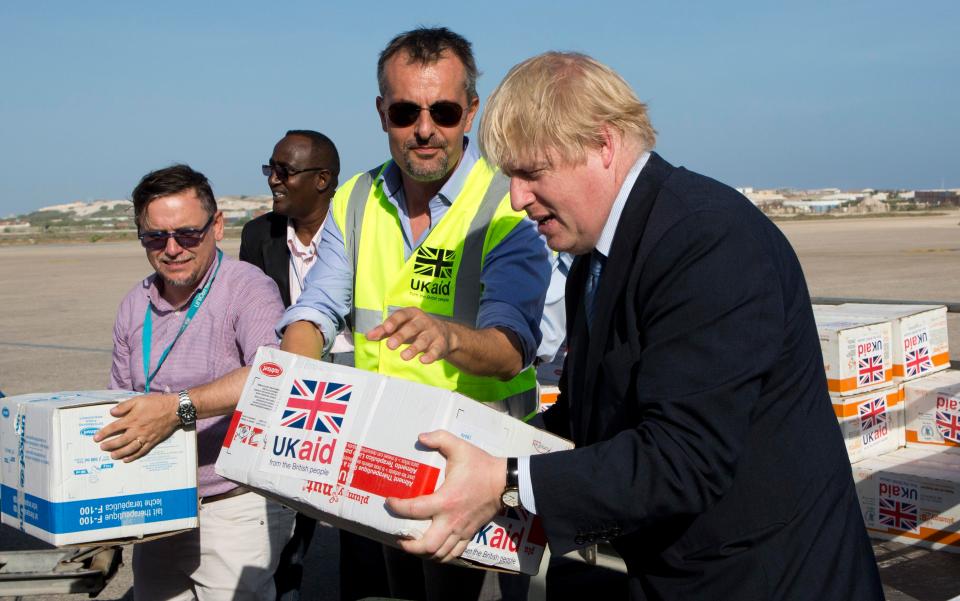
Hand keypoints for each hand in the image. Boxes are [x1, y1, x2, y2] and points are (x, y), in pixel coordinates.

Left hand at [93, 393, 179, 461]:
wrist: (174, 409)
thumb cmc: (156, 403)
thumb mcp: (138, 400)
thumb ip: (124, 406)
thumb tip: (111, 412)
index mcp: (132, 419)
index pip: (114, 428)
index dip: (104, 433)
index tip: (96, 438)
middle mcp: (137, 430)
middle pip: (120, 441)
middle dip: (110, 445)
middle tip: (102, 448)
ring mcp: (145, 437)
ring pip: (130, 448)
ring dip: (120, 453)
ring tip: (112, 455)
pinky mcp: (152, 441)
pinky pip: (141, 451)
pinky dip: (133, 456)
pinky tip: (127, 459)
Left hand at [365, 308, 456, 363]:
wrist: (445, 334)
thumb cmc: (417, 328)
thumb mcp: (402, 326)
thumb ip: (385, 331)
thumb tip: (369, 336)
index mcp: (412, 314)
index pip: (401, 315)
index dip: (393, 322)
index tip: (386, 328)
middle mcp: (423, 322)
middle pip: (412, 327)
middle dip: (401, 336)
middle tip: (390, 345)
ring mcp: (432, 333)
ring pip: (423, 340)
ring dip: (414, 348)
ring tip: (404, 356)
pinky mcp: (440, 345)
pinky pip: (435, 350)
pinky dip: (430, 356)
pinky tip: (423, 360)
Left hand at [386, 430, 505, 562]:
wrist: (505, 482)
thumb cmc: (481, 466)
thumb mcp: (460, 447)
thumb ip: (439, 438)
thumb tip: (421, 437)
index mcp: (445, 500)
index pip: (414, 509)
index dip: (397, 507)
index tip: (389, 502)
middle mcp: (451, 520)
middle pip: (427, 545)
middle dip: (409, 545)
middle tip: (400, 537)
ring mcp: (461, 530)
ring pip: (440, 553)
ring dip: (424, 553)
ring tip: (413, 545)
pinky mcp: (469, 533)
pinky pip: (454, 553)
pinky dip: (442, 556)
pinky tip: (434, 550)